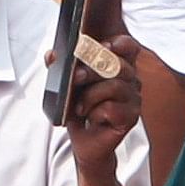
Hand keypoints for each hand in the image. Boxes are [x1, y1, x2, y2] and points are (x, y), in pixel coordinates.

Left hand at [60, 29, 145, 185]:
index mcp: (120, 68)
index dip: (120, 43)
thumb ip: (60, 67)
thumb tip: (51, 55)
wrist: (86, 143)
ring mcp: (133, 100)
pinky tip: (91, 117)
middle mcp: (131, 82)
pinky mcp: (130, 118)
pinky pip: (112, 108)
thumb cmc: (81, 111)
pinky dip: (95, 112)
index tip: (104, 44)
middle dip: (92, 69)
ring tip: (80, 107)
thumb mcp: (68, 86)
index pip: (129, 47)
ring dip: (90, 96)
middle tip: (75, 78)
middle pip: (117, 65)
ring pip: (115, 86)